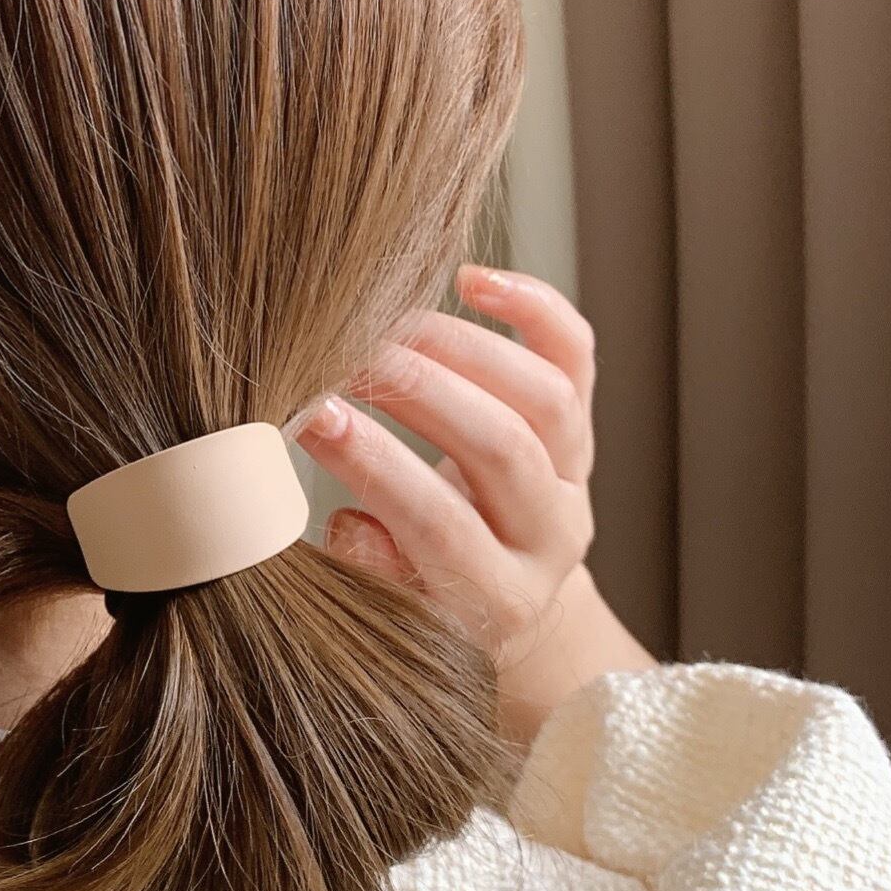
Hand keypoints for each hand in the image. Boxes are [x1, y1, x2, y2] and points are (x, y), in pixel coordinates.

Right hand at [294, 265, 654, 743]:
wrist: (494, 600)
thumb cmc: (416, 603)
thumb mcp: (383, 610)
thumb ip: (364, 570)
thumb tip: (349, 521)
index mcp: (499, 596)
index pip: (440, 525)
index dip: (374, 466)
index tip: (310, 416)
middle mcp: (550, 536)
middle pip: (501, 449)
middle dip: (415, 391)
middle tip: (342, 354)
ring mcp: (574, 476)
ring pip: (544, 398)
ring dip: (460, 348)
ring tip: (385, 325)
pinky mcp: (579, 426)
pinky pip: (575, 355)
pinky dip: (533, 308)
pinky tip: (470, 280)